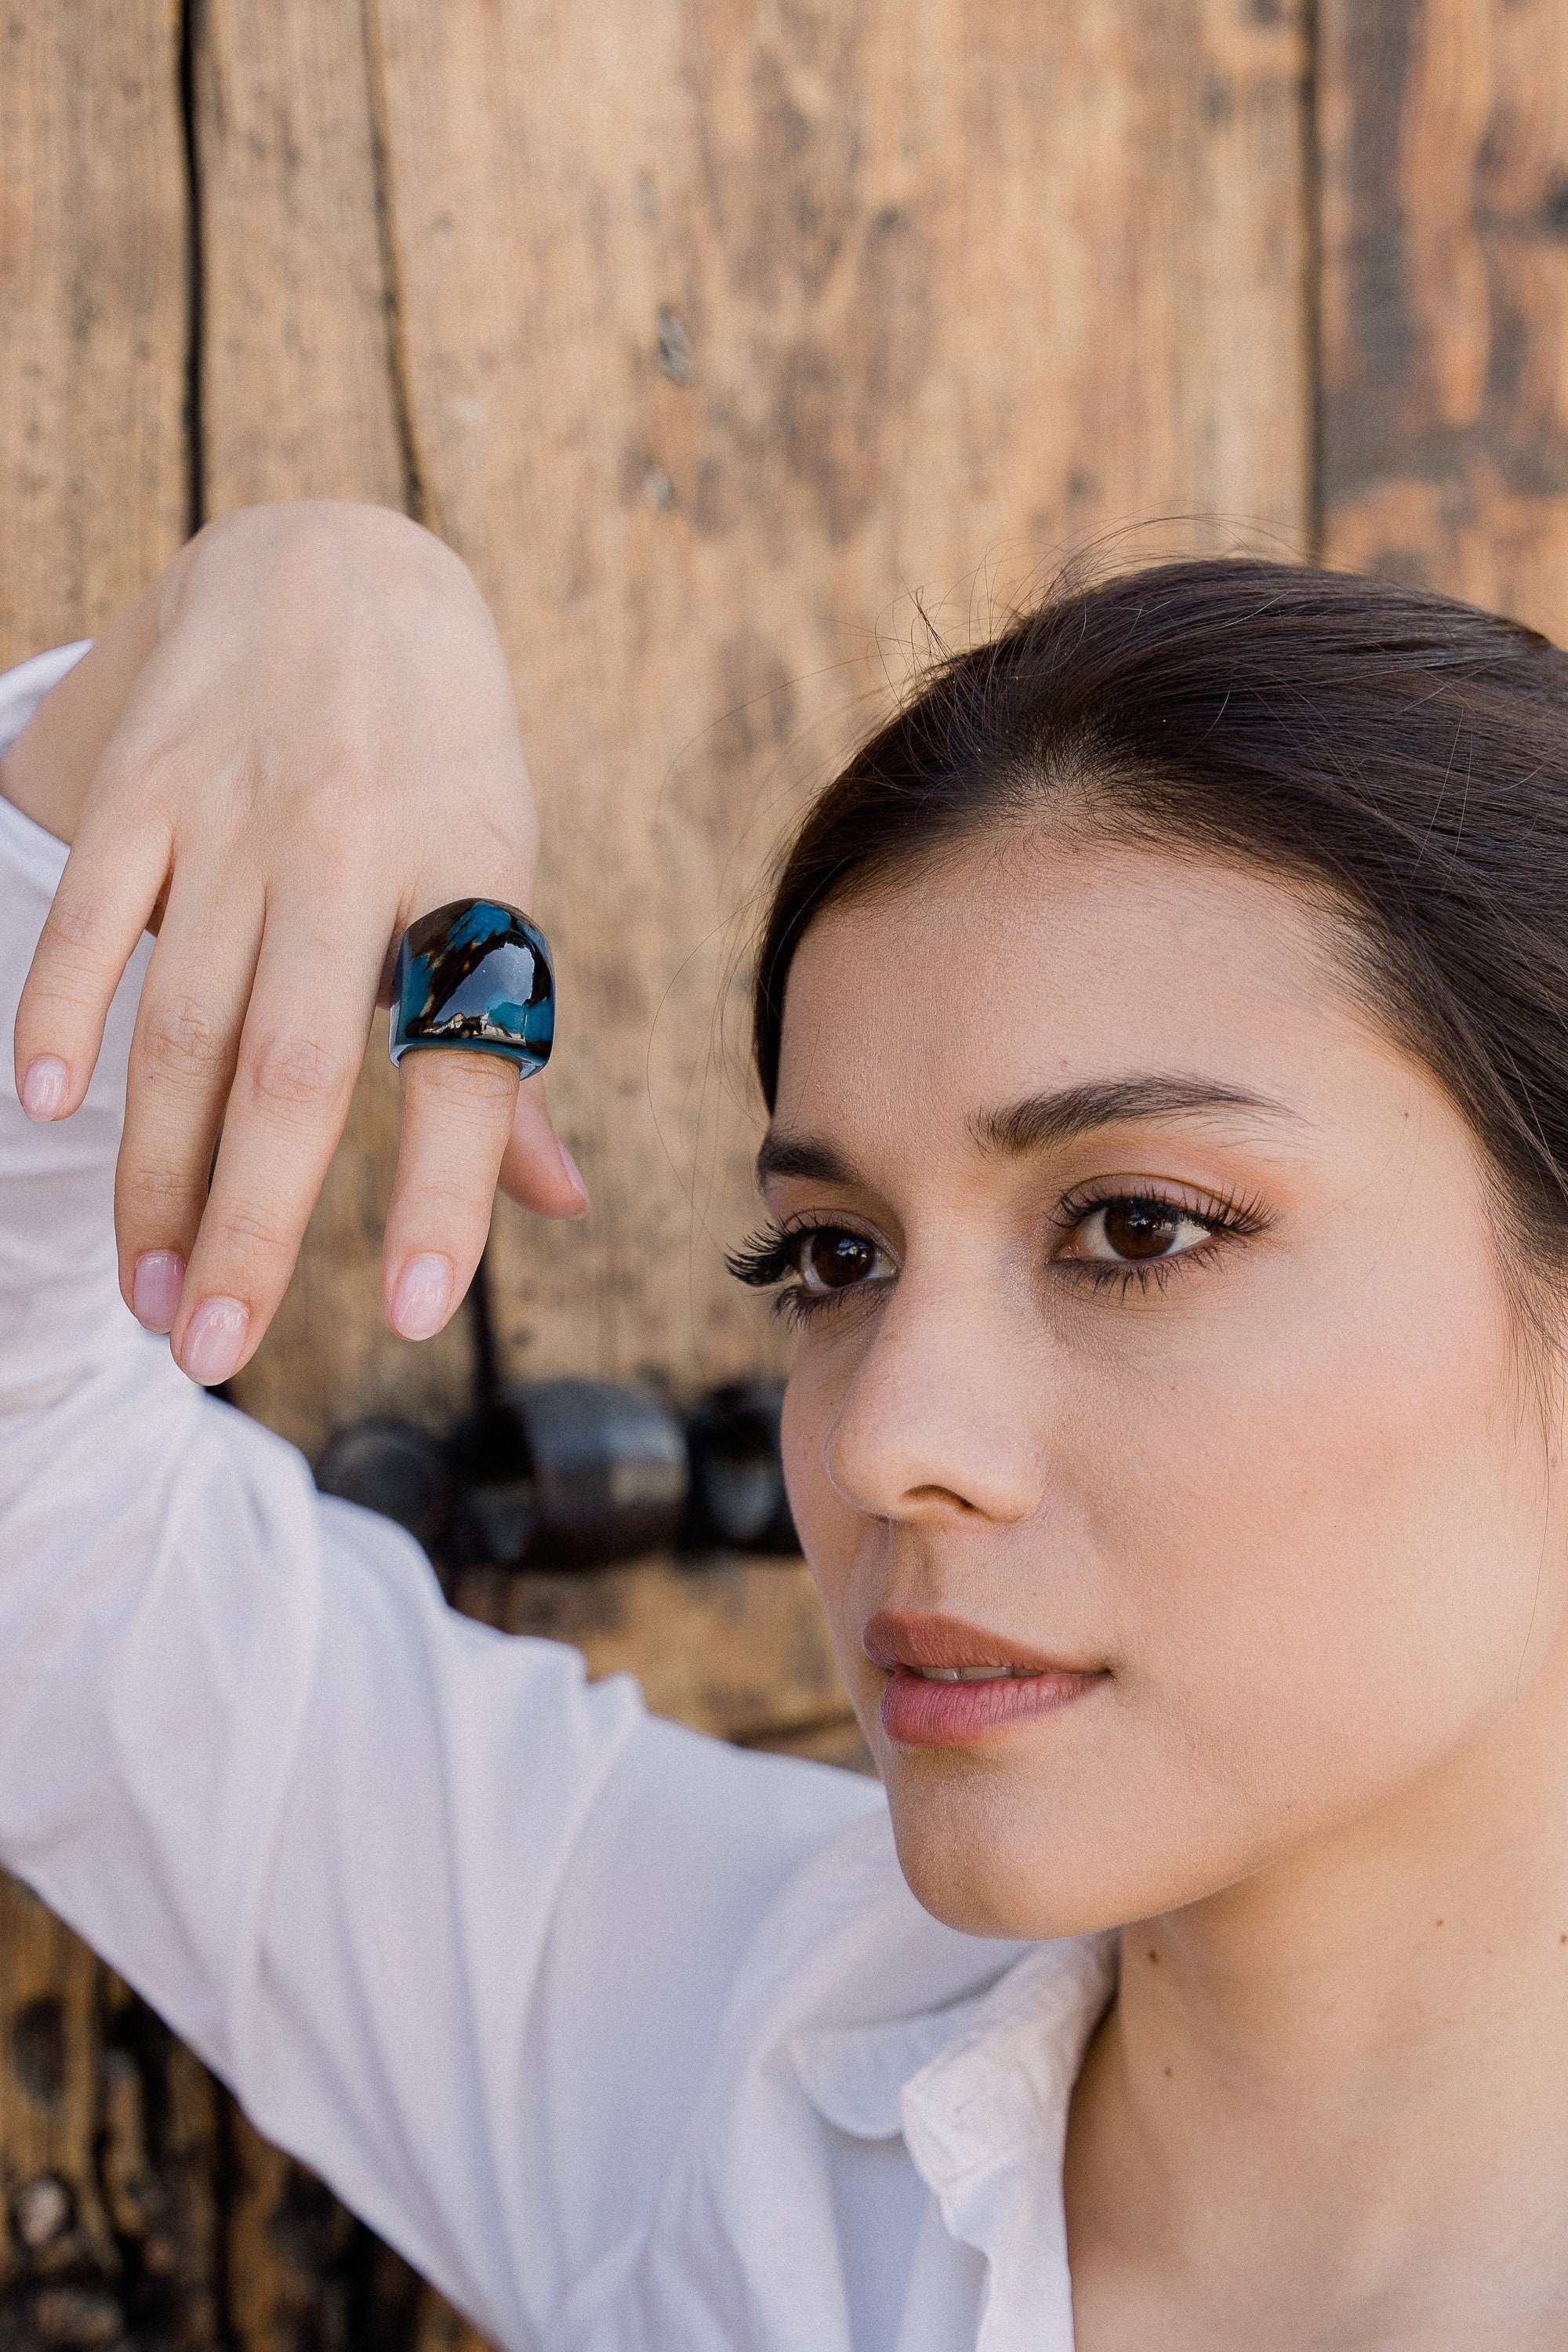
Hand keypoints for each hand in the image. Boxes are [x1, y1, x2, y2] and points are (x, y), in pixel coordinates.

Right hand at [2, 501, 585, 1387]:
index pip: (468, 1062)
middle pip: (294, 1072)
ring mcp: (242, 815)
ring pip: (187, 1026)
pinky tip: (45, 1107)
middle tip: (213, 1352)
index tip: (413, 1317)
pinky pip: (96, 913)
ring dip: (157, 1172)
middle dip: (251, 1227)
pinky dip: (61, 1010)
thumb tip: (561, 1204)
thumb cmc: (440, 762)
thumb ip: (510, 1043)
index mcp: (477, 880)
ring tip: (151, 1293)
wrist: (339, 564)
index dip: (444, 1194)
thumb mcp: (504, 877)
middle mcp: (359, 853)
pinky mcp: (148, 783)